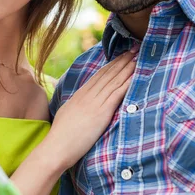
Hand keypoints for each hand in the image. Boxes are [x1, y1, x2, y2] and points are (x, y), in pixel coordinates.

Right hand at [46, 49, 135, 169]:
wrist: (57, 146)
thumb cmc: (61, 136)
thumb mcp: (67, 115)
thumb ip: (75, 106)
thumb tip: (79, 105)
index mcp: (80, 95)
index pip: (98, 76)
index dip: (111, 65)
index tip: (120, 56)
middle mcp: (88, 95)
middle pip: (107, 74)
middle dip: (121, 61)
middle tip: (133, 49)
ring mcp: (95, 102)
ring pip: (114, 80)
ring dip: (127, 67)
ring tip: (137, 57)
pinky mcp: (102, 111)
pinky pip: (117, 93)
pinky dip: (127, 82)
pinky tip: (136, 75)